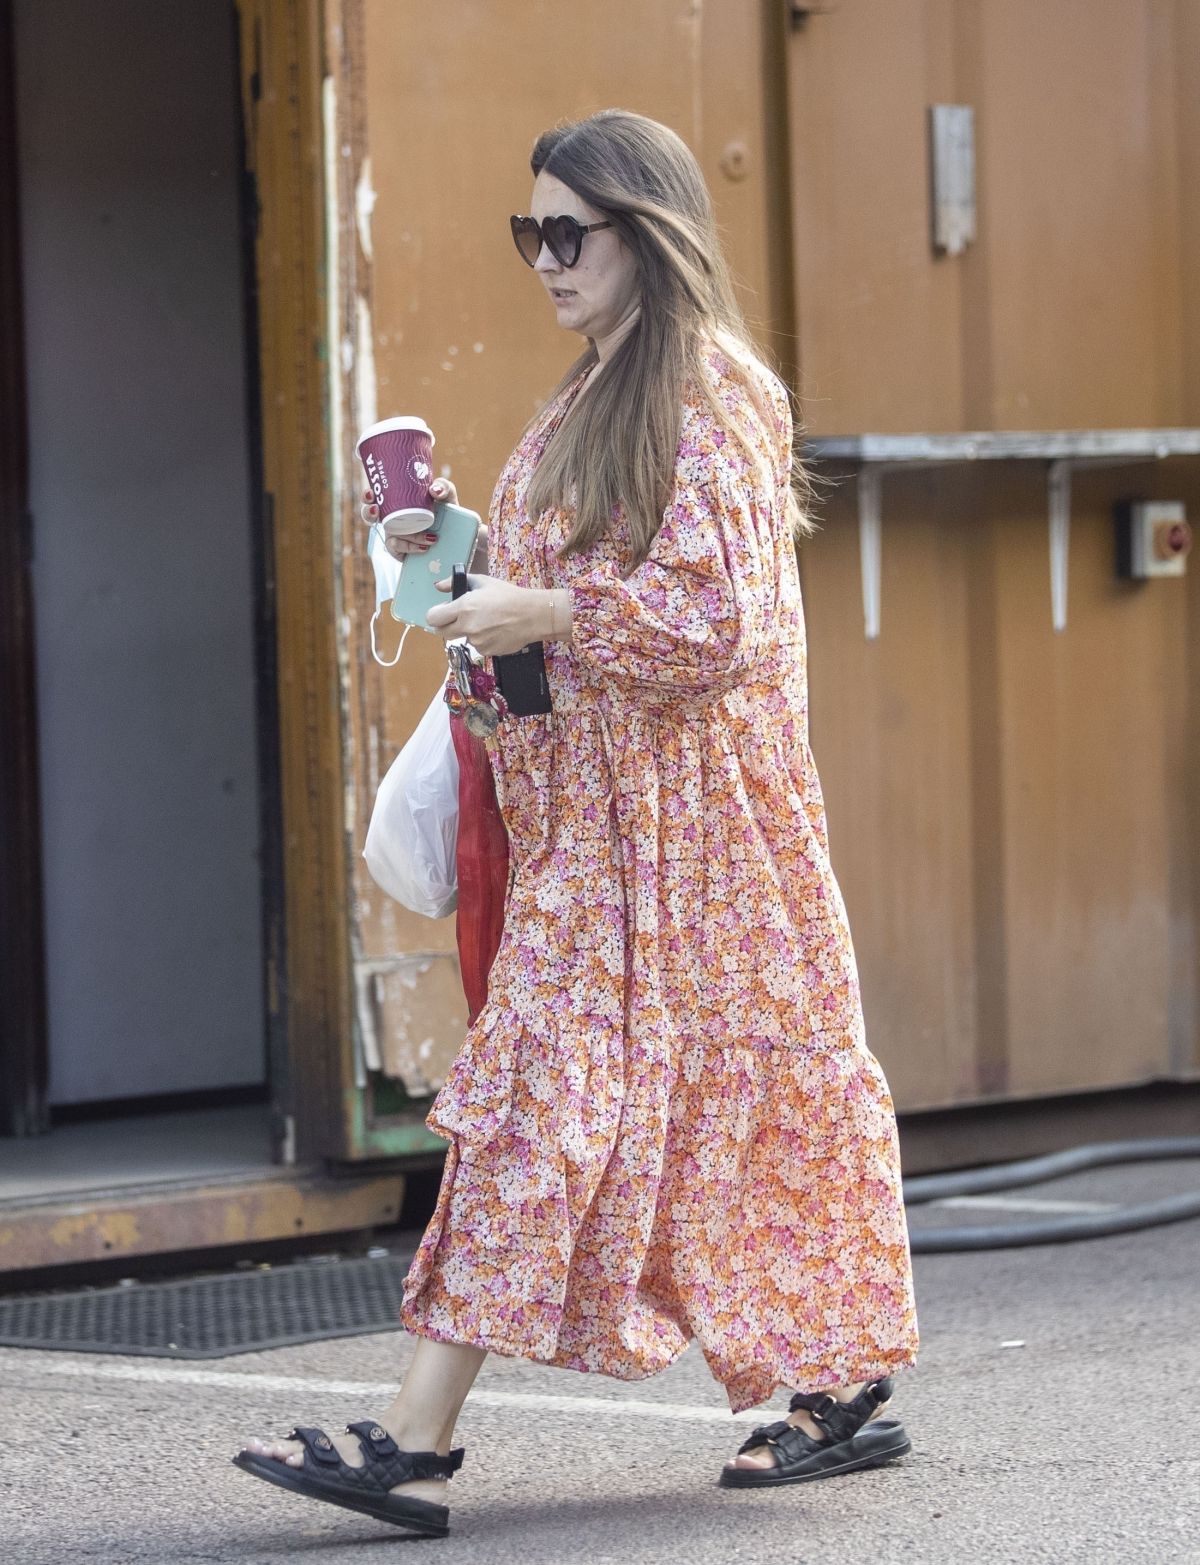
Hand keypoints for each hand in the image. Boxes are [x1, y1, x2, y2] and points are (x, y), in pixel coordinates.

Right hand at [361, 478, 488, 570]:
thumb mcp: (448, 497)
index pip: (375, 497)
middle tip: (377, 511)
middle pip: (369, 516)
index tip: (370, 494)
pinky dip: (410, 547)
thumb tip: (434, 490)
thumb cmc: (449, 512)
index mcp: (398, 502)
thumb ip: (444, 487)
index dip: (368, 496)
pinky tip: (424, 547)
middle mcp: (393, 519)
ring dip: (406, 535)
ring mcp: (396, 536)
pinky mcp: (402, 553)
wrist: (461, 538)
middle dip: (368, 513)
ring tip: (429, 536)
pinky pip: (398, 550)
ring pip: (389, 536)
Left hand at [426, 574, 550, 656]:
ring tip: (488, 621)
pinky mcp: (487, 651)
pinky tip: (496, 630)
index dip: (435, 615)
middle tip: (459, 618)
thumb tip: (438, 586)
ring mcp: (477, 641)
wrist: (532, 615)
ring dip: (469, 632)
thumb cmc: (508, 595)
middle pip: (442, 633)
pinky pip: (478, 646)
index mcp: (463, 607)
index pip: (433, 618)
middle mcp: (467, 627)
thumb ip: (456, 583)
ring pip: (463, 638)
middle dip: (446, 626)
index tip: (442, 612)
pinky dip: (483, 640)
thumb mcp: (482, 582)